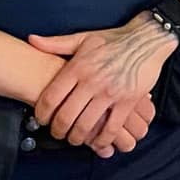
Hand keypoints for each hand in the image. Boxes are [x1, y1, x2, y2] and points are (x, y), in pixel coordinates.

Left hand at [27, 20, 171, 150]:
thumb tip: (31, 40)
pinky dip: (102, 139)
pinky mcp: (128, 102)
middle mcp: (92, 82)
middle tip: (57, 133)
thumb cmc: (115, 39)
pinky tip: (99, 141)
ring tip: (75, 138)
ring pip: (86, 125)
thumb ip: (56, 43)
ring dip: (77, 137)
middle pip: (66, 116)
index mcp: (78, 67)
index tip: (41, 119)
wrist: (147, 38)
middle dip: (57, 130)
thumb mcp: (84, 38)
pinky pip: (111, 127)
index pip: (52, 97)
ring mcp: (110, 93)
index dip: (42, 114)